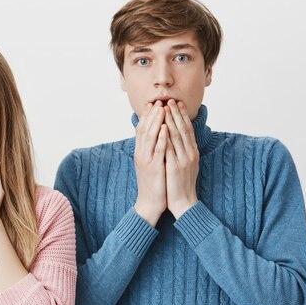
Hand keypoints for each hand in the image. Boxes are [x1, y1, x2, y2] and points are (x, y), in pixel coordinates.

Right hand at [134, 101, 167, 226]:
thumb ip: (150, 150)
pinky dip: (160, 138)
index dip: (146, 116)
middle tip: (157, 101)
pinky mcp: (154, 167)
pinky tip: (164, 128)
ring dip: (156, 121)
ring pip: (150, 137)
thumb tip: (154, 138)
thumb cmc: (153, 183)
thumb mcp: (149, 164)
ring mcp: (146, 160)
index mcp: (140, 152)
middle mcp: (141, 154)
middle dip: (151, 114)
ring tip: (161, 109)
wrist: (149, 203)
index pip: (141, 130)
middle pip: (144, 129)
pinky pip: (157, 150)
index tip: (152, 104)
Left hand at [164, 100, 198, 218]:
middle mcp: (190, 154)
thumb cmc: (182, 183)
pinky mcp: (175, 167)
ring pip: (176, 136)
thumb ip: (184, 150)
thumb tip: (180, 137)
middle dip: (176, 113)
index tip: (177, 103)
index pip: (187, 129)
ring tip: (165, 109)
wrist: (184, 202)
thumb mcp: (186, 164)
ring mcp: (183, 160)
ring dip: (170, 121)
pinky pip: (169, 149)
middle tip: (171, 100)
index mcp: (193, 152)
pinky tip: (161, 128)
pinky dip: (165, 137)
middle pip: (183, 129)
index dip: (182, 115)